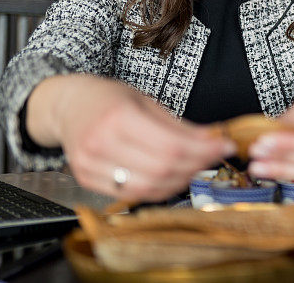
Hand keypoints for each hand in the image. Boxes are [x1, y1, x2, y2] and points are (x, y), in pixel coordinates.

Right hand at [28, 74, 233, 200]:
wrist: (68, 106)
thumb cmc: (109, 99)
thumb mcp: (146, 101)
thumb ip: (180, 125)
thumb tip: (214, 139)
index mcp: (119, 117)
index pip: (172, 146)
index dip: (204, 150)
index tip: (225, 146)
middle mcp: (101, 143)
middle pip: (163, 168)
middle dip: (197, 165)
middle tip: (215, 156)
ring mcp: (90, 165)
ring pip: (149, 187)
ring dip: (181, 180)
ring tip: (196, 167)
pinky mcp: (86, 181)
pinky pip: (132, 194)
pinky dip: (159, 189)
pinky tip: (172, 177)